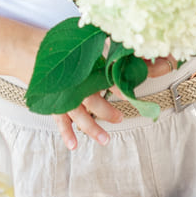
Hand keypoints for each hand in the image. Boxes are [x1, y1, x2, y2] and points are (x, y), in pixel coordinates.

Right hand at [53, 55, 176, 149]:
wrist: (42, 52)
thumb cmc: (73, 52)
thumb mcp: (98, 51)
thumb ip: (125, 59)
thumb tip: (154, 61)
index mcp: (86, 66)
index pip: (103, 77)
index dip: (116, 87)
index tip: (127, 94)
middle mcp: (75, 82)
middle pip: (91, 99)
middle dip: (105, 111)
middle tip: (120, 118)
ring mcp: (64, 95)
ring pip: (77, 114)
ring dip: (91, 127)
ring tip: (105, 139)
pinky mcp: (53, 103)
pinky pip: (60, 120)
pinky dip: (66, 133)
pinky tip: (74, 145)